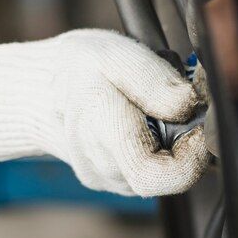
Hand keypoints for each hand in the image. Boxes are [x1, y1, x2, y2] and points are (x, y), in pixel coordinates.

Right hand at [0, 30, 210, 196]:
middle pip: (169, 177)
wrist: (40, 95)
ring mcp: (110, 180)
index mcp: (102, 131)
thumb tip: (190, 105)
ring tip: (154, 111)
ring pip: (163, 176)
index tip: (198, 122)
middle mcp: (105, 167)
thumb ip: (153, 80)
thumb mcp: (114, 54)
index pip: (156, 174)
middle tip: (179, 109)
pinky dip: (160, 151)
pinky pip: (153, 174)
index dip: (192, 155)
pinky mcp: (117, 182)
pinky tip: (144, 125)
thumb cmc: (76, 70)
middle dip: (187, 143)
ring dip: (173, 146)